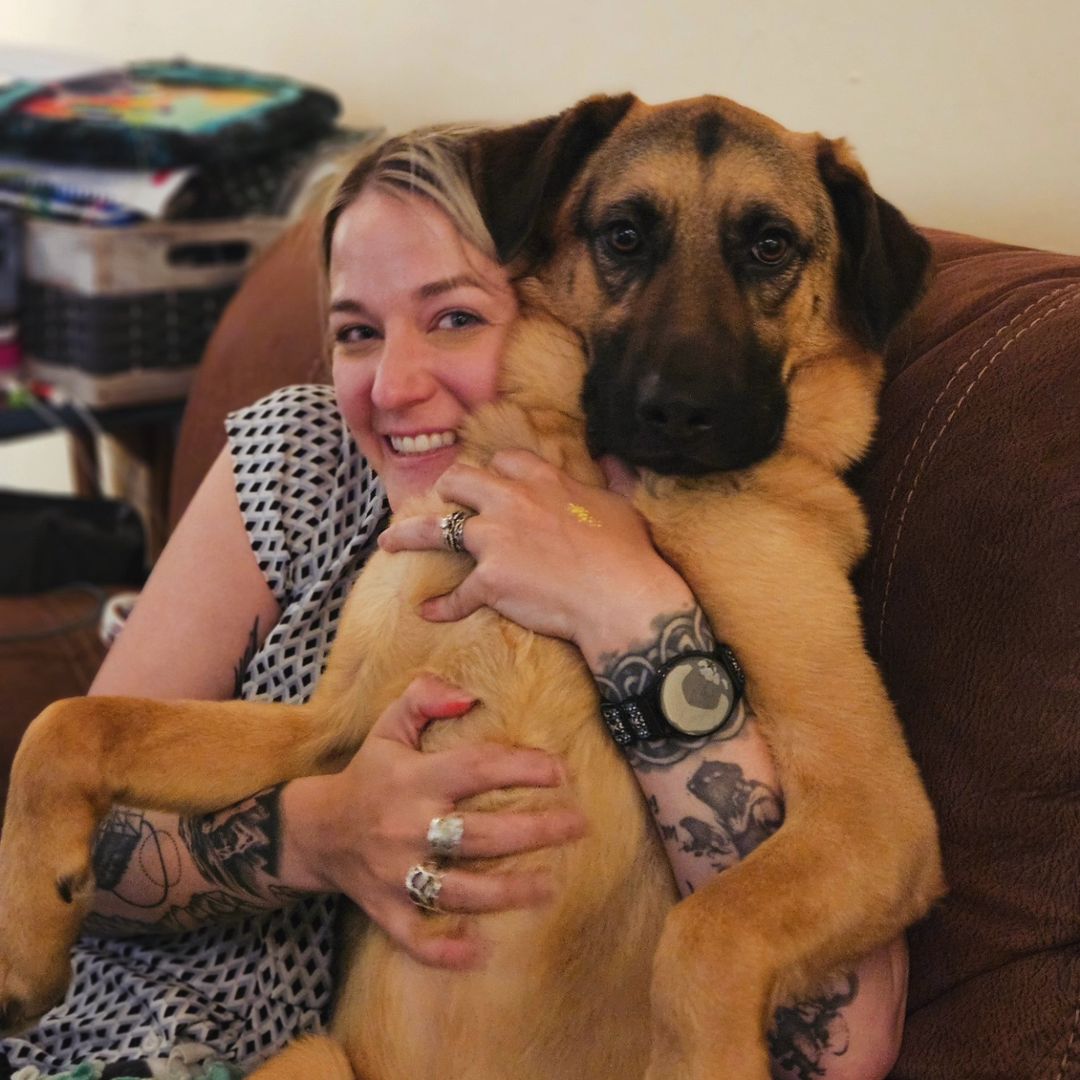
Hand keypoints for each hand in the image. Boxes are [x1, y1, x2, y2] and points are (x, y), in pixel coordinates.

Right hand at [279, 675, 584, 969]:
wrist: (315, 830)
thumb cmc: (368, 774)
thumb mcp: (389, 728)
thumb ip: (424, 698)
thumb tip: (467, 697)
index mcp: (415, 780)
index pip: (476, 769)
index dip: (520, 768)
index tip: (560, 771)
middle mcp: (409, 827)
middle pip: (480, 834)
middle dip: (534, 831)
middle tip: (578, 826)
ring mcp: (398, 873)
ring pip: (459, 889)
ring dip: (506, 892)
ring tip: (551, 886)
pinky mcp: (387, 908)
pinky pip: (415, 936)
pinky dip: (444, 950)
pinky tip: (481, 953)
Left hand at [378, 450, 695, 664]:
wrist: (620, 597)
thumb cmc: (627, 553)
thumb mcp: (620, 504)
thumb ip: (610, 479)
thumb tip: (615, 460)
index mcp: (542, 480)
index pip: (503, 461)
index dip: (495, 472)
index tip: (494, 481)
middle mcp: (511, 502)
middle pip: (460, 481)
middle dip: (447, 489)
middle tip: (441, 501)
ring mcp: (495, 541)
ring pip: (436, 530)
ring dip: (408, 536)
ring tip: (388, 543)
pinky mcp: (489, 582)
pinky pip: (456, 595)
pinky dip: (442, 607)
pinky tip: (429, 612)